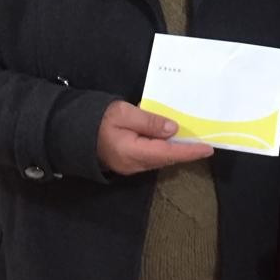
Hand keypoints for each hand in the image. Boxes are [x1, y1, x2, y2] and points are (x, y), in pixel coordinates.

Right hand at [96, 100, 212, 174]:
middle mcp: (133, 164)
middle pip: (165, 159)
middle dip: (186, 153)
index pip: (168, 153)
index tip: (208, 149)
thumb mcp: (124, 112)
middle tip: (205, 145)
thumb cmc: (97, 119)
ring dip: (176, 152)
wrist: (71, 131)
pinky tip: (171, 143)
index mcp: (133, 152)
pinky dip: (164, 151)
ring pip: (159, 160)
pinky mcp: (126, 163)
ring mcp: (129, 166)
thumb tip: (172, 130)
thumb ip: (149, 121)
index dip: (189, 152)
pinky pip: (151, 158)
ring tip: (193, 143)